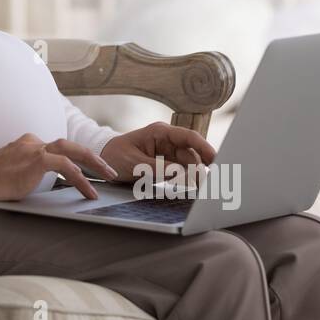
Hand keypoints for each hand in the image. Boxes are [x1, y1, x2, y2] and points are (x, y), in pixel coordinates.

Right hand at [0, 134, 118, 203]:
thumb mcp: (14, 173)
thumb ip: (31, 171)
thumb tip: (48, 182)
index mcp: (28, 143)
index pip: (58, 148)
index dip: (77, 159)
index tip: (90, 169)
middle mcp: (33, 142)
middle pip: (70, 145)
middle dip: (92, 157)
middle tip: (109, 170)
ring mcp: (34, 148)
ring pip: (72, 151)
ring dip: (93, 163)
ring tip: (108, 176)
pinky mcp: (36, 160)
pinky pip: (66, 167)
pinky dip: (81, 179)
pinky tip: (89, 191)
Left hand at [99, 122, 217, 187]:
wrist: (102, 159)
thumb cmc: (114, 156)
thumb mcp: (135, 164)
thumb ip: (159, 169)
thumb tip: (183, 175)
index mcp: (159, 132)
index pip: (188, 137)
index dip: (205, 147)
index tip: (217, 159)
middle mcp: (167, 139)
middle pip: (191, 153)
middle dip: (201, 167)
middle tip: (209, 183)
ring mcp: (167, 151)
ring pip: (188, 162)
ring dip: (195, 174)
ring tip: (203, 188)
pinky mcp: (165, 162)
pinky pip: (181, 169)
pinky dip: (186, 178)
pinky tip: (193, 186)